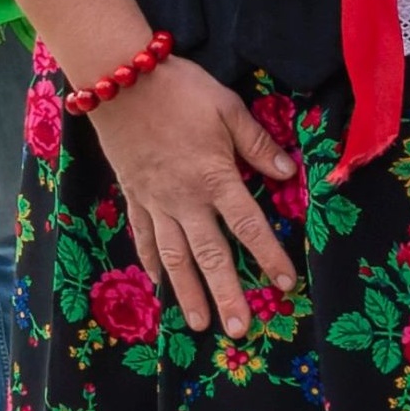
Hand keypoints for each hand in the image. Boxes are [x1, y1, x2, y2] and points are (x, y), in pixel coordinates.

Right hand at [88, 57, 296, 339]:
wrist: (120, 81)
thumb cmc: (181, 91)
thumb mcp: (229, 110)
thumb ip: (258, 145)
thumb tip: (289, 174)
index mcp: (214, 179)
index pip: (248, 226)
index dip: (268, 256)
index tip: (285, 283)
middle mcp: (184, 200)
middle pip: (210, 255)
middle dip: (227, 294)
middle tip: (241, 329)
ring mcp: (155, 202)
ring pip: (174, 257)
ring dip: (188, 292)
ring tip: (199, 324)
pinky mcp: (133, 196)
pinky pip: (143, 237)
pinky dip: (151, 263)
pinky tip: (159, 284)